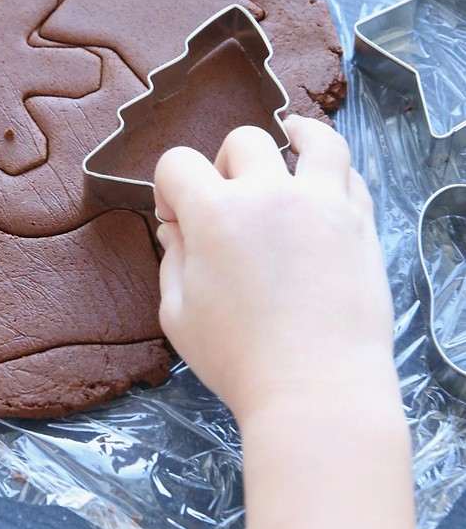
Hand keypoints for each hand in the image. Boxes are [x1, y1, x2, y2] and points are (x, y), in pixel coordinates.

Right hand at [154, 115, 395, 424]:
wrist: (317, 390)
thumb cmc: (238, 361)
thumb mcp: (177, 315)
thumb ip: (171, 261)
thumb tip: (175, 229)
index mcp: (216, 214)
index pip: (178, 163)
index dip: (168, 186)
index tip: (174, 217)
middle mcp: (269, 195)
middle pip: (244, 141)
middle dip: (224, 165)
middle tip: (229, 203)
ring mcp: (322, 204)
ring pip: (315, 138)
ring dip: (295, 138)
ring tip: (290, 146)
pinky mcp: (360, 224)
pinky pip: (351, 174)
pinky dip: (333, 173)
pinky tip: (322, 187)